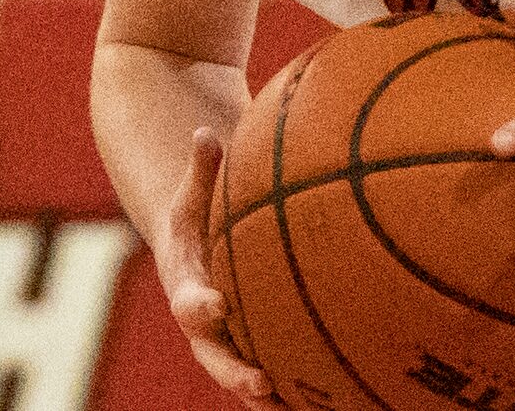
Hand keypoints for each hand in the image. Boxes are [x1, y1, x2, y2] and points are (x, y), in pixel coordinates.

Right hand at [159, 129, 281, 407]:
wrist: (190, 247)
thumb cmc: (196, 215)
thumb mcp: (192, 193)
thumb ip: (201, 168)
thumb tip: (205, 132)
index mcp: (186, 286)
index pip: (188, 302)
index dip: (201, 306)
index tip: (218, 306)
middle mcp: (204, 322)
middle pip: (215, 356)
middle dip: (235, 373)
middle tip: (261, 384)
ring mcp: (224, 339)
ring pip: (242, 375)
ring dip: (266, 397)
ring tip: (298, 410)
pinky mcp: (247, 344)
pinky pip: (269, 371)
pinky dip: (290, 390)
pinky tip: (328, 398)